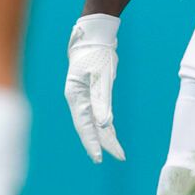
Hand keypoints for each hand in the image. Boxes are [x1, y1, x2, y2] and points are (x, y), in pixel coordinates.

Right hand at [64, 14, 122, 162]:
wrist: (92, 37)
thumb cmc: (96, 54)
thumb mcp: (101, 77)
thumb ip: (102, 102)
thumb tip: (105, 125)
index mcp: (76, 96)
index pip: (84, 125)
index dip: (92, 143)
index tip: (100, 157)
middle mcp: (77, 100)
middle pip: (90, 127)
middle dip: (103, 143)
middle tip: (119, 156)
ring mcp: (83, 98)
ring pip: (94, 123)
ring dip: (106, 137)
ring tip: (119, 152)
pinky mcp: (91, 94)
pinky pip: (98, 114)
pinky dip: (106, 126)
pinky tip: (112, 135)